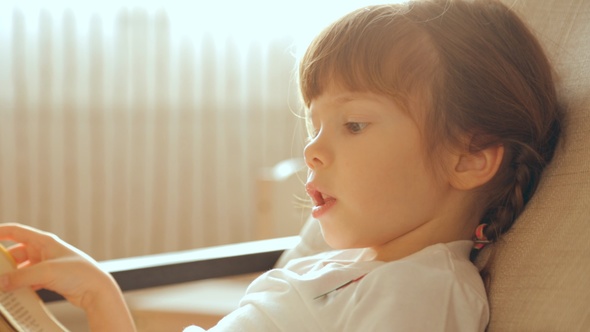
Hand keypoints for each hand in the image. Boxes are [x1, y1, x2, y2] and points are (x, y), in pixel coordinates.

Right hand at [0, 223, 135, 331]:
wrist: (97, 289)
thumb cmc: (79, 273)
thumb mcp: (46, 272)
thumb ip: (21, 277)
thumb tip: (1, 282)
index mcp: (45, 241)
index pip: (16, 231)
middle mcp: (45, 251)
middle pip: (16, 253)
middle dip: (3, 262)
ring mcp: (48, 265)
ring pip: (22, 269)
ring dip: (12, 276)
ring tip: (2, 285)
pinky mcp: (51, 278)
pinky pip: (29, 280)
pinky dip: (21, 286)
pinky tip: (15, 294)